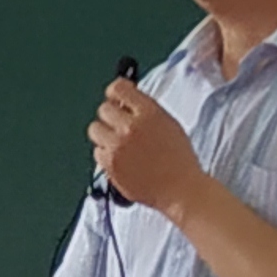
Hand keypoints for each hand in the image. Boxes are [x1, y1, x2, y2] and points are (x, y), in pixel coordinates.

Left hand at [90, 78, 201, 214]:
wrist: (181, 189)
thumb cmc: (179, 159)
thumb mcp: (168, 123)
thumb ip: (145, 110)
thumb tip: (125, 102)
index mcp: (148, 113)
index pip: (118, 88)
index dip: (116, 92)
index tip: (117, 97)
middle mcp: (130, 127)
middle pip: (103, 109)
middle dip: (111, 115)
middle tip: (119, 124)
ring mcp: (117, 146)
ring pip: (95, 129)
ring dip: (104, 133)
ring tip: (118, 142)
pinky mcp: (110, 164)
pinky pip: (97, 151)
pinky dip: (106, 153)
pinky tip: (121, 158)